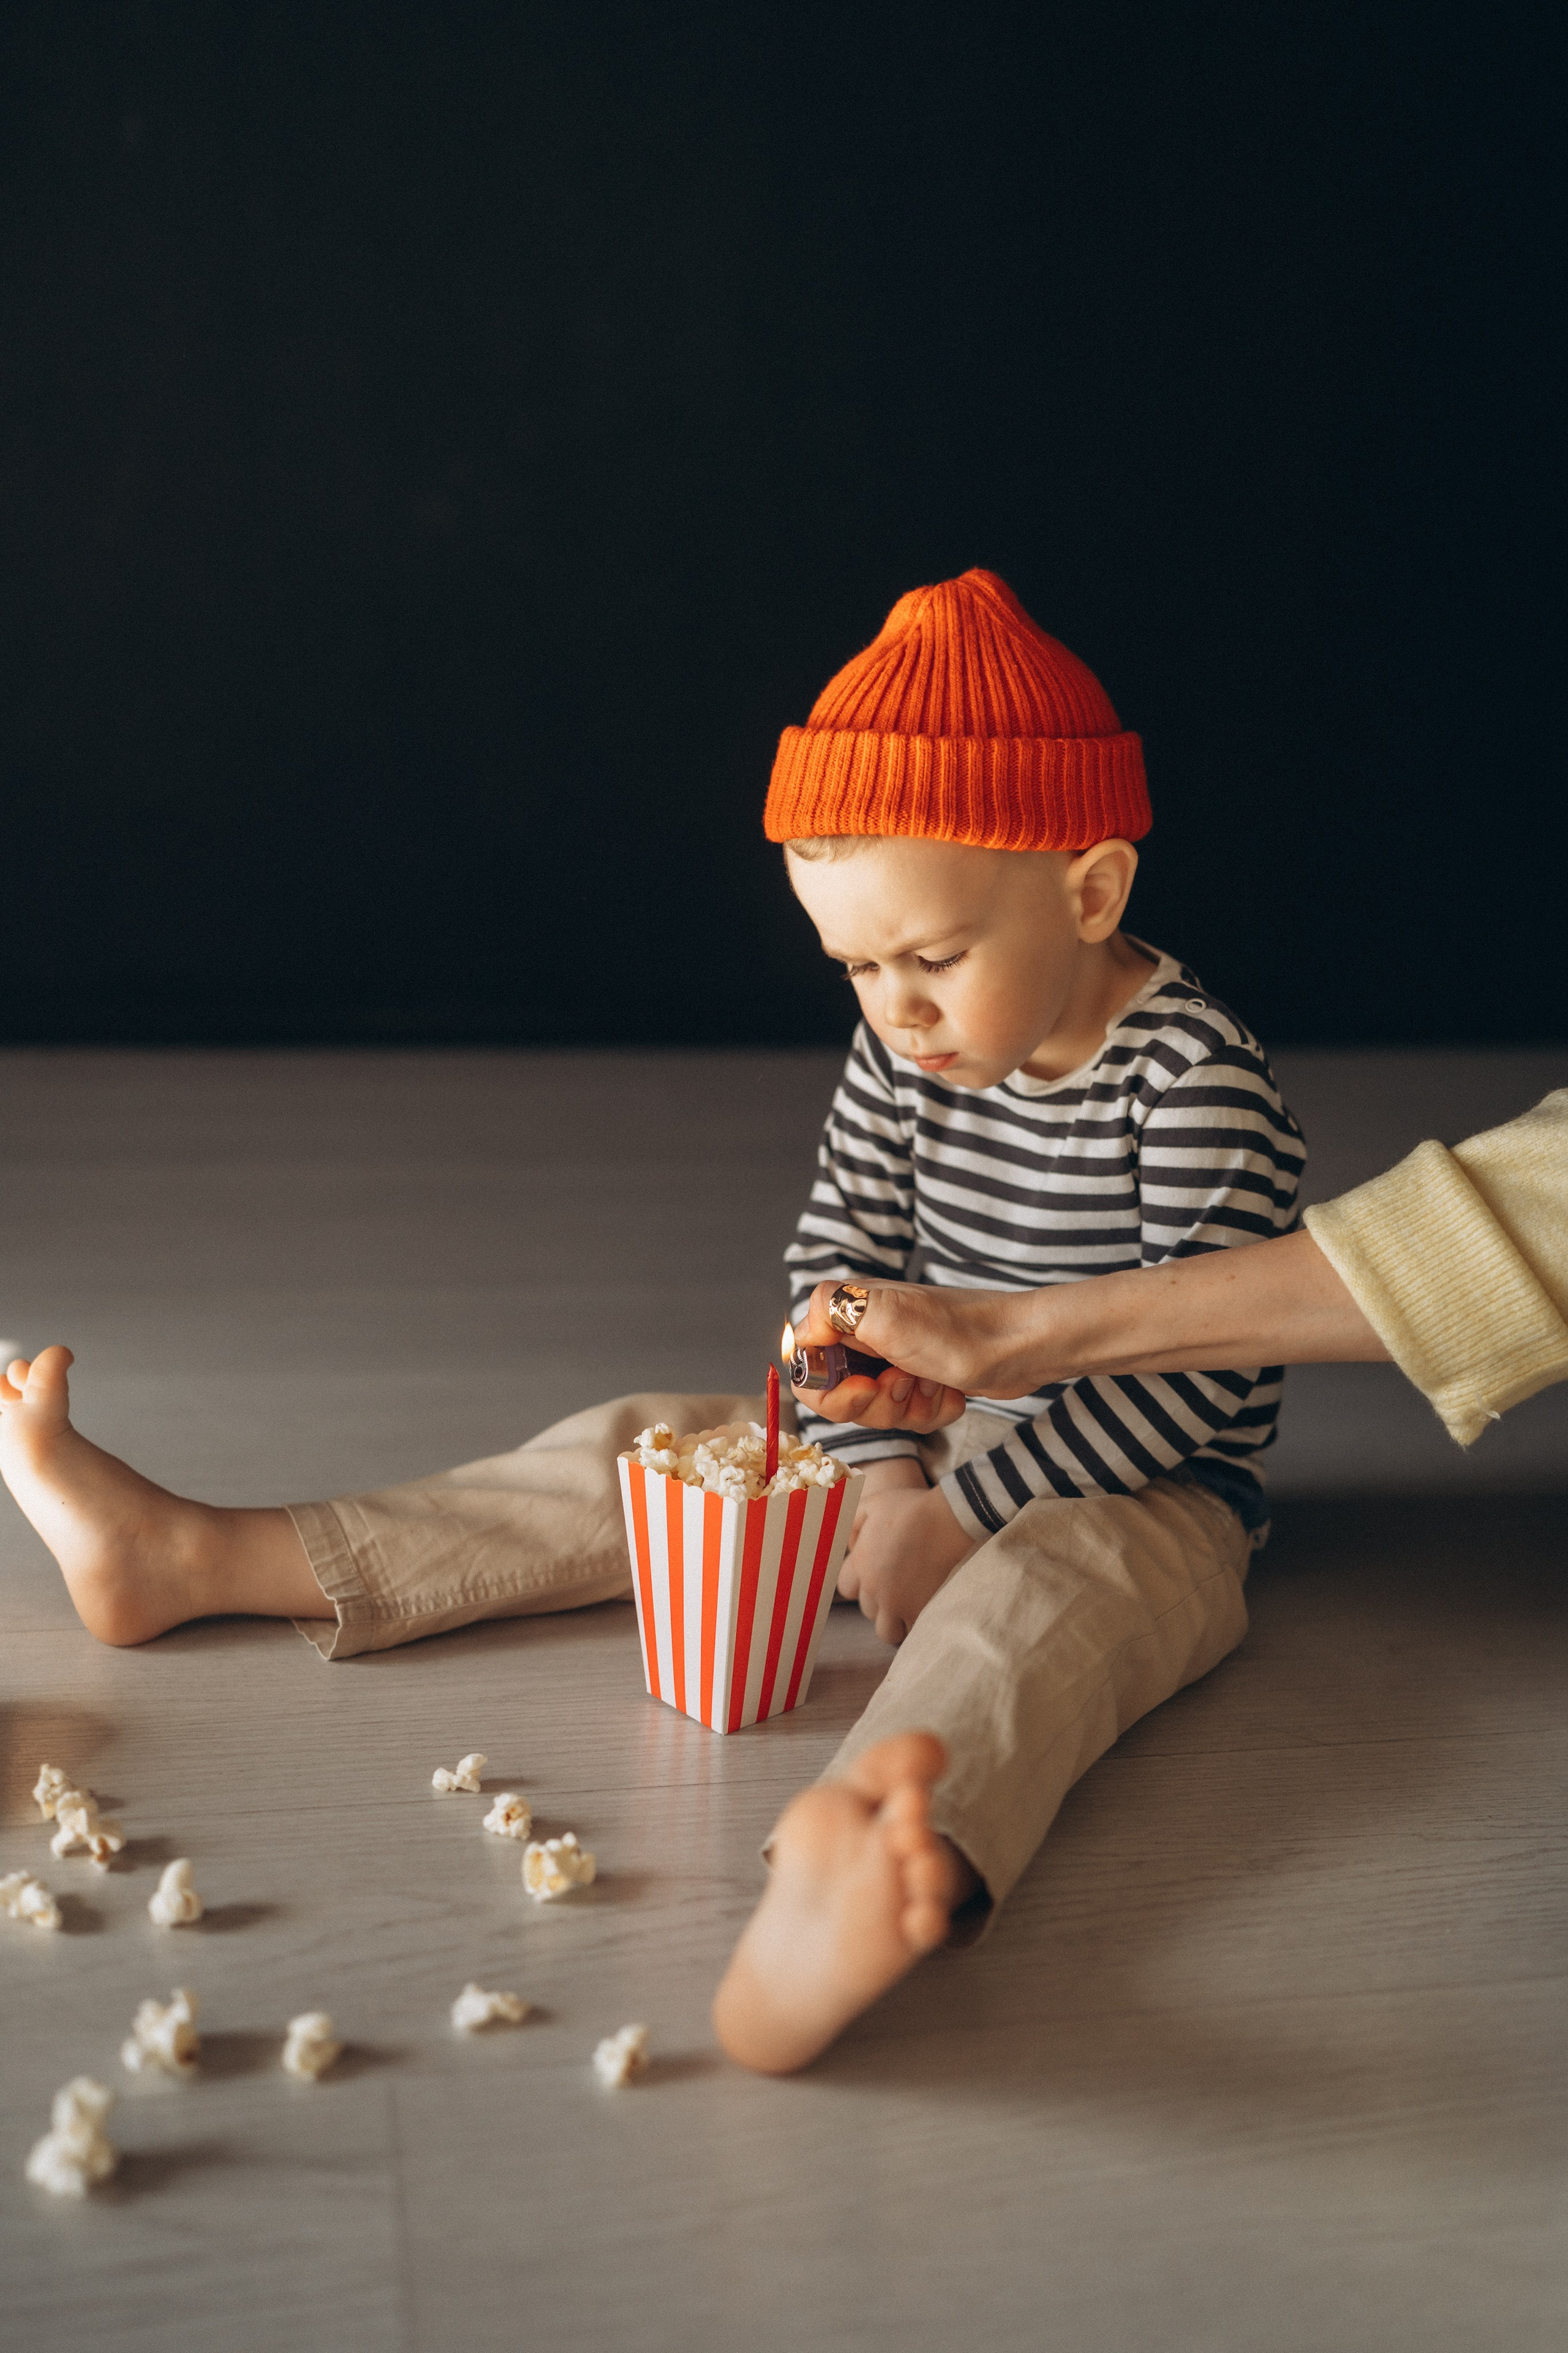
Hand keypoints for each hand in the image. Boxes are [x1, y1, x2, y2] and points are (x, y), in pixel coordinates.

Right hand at [799, 1280, 1052, 1414]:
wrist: (1021, 1347)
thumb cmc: (958, 1331)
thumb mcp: (885, 1314)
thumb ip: (831, 1311)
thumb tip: (801, 1330)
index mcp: (851, 1314)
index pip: (806, 1366)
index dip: (828, 1389)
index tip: (863, 1387)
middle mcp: (869, 1336)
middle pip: (839, 1397)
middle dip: (874, 1404)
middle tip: (903, 1384)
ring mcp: (896, 1360)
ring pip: (876, 1411)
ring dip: (908, 1407)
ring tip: (932, 1383)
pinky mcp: (923, 1382)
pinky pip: (911, 1417)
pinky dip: (933, 1410)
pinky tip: (950, 1390)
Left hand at [837, 1477, 975, 1645]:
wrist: (949, 1519)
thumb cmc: (911, 1508)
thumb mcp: (872, 1504)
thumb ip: (852, 1525)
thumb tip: (851, 1547)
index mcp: (861, 1564)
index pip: (845, 1588)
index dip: (857, 1581)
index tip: (874, 1573)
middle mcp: (875, 1588)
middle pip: (867, 1610)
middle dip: (878, 1601)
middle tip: (896, 1585)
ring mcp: (899, 1603)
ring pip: (886, 1631)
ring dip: (893, 1621)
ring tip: (906, 1605)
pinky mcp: (922, 1609)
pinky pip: (911, 1631)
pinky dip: (914, 1624)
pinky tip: (921, 1607)